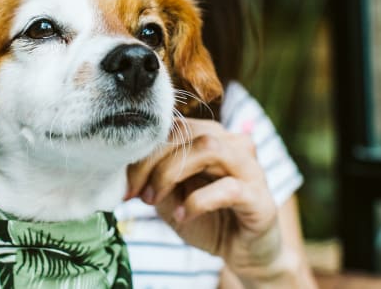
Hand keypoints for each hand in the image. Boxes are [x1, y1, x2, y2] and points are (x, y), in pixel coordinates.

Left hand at [126, 118, 291, 284]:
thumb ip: (152, 179)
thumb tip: (120, 168)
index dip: (143, 151)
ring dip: (171, 173)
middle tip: (135, 193)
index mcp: (210, 137)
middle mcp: (233, 144)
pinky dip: (198, 201)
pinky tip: (182, 216)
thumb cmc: (206, 220)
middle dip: (152, 162)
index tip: (123, 183)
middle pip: (187, 132)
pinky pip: (228, 188)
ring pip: (209, 148)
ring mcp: (250, 167)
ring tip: (154, 200)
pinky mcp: (260, 196)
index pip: (172, 127)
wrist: (243, 253)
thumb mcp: (170, 198)